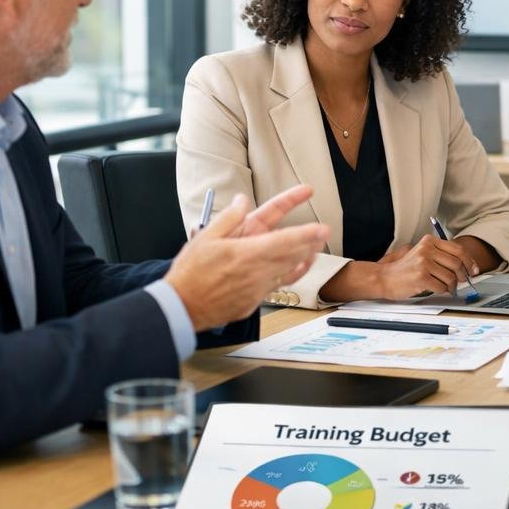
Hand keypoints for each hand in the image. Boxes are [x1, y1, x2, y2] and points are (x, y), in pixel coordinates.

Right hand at [166, 193, 328, 330]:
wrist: (182, 307)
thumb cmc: (190, 274)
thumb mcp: (205, 238)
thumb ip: (228, 218)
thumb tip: (242, 201)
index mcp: (246, 252)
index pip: (283, 239)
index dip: (304, 232)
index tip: (319, 226)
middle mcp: (256, 270)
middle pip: (291, 254)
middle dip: (311, 242)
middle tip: (325, 232)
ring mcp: (258, 287)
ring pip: (288, 269)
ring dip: (305, 257)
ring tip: (317, 246)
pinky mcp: (255, 300)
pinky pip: (280, 285)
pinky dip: (292, 275)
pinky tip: (300, 267)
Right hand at [374, 234, 478, 298]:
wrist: (383, 278)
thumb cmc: (404, 269)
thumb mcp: (422, 254)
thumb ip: (440, 255)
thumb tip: (465, 264)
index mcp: (429, 241)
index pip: (458, 249)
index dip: (469, 261)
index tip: (474, 269)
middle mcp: (427, 250)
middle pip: (457, 263)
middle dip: (463, 275)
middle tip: (462, 281)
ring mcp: (424, 263)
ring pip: (451, 277)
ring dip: (452, 286)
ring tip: (446, 287)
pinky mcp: (421, 277)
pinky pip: (442, 287)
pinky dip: (443, 291)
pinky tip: (437, 290)